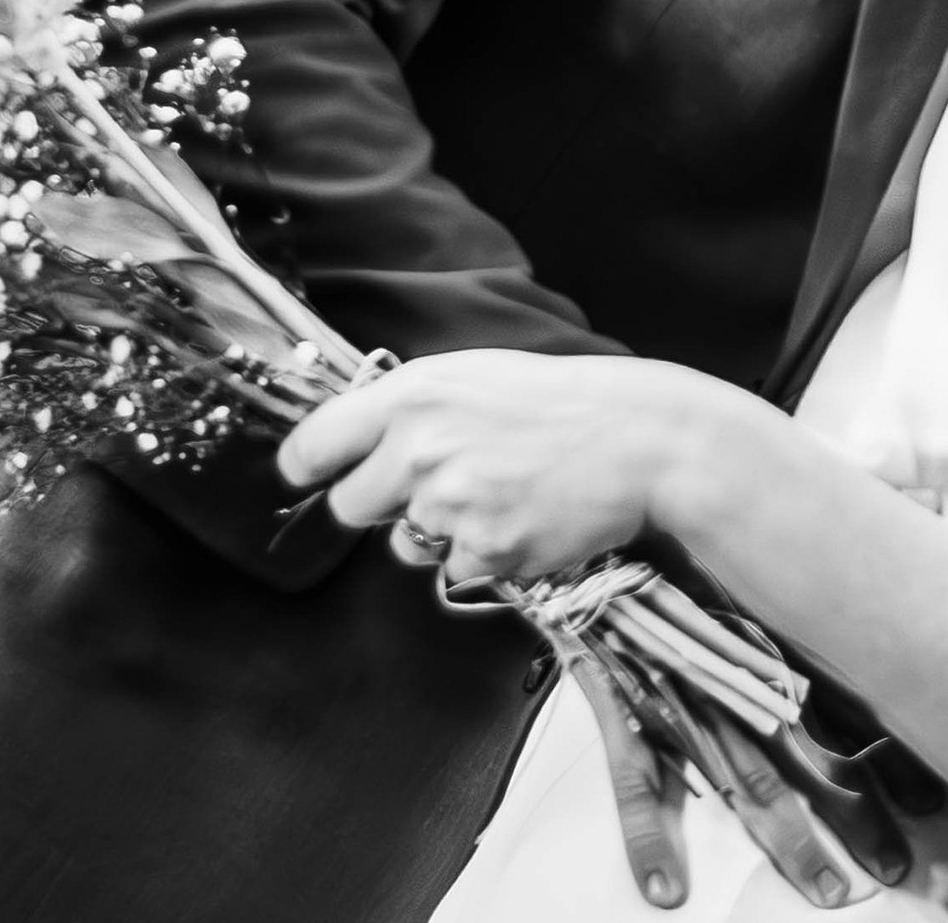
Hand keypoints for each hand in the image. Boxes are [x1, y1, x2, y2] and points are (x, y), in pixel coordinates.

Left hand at [274, 348, 750, 586]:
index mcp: (412, 393)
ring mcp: (450, 504)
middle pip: (348, 506)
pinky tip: (523, 519)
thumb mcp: (477, 375)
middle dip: (380, 505)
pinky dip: (483, 555)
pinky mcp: (483, 550)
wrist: (642, 440)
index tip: (307, 477)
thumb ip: (412, 406)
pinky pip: (454, 572)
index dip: (305, 467)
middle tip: (433, 487)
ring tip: (500, 495)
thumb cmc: (562, 403)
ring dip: (438, 532)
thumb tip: (356, 442)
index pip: (312, 444)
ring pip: (405, 544)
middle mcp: (419, 448)